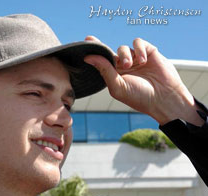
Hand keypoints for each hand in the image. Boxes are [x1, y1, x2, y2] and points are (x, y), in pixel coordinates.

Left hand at [84, 36, 204, 125]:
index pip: (101, 62)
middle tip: (92, 42)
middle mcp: (123, 67)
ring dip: (125, 55)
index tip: (85, 42)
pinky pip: (138, 43)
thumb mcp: (118, 86)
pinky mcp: (148, 52)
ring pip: (123, 48)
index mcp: (114, 76)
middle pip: (109, 52)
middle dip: (102, 48)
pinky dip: (139, 49)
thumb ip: (104, 70)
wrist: (165, 98)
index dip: (94, 52)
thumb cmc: (139, 97)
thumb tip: (88, 57)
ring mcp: (135, 59)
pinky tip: (143, 60)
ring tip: (129, 65)